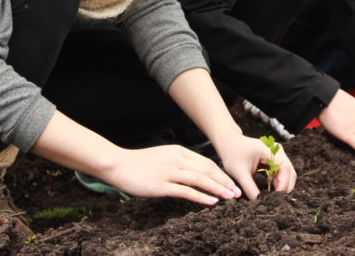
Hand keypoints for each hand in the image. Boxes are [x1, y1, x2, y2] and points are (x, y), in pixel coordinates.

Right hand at [102, 145, 242, 204]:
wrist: (118, 165)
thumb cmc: (140, 163)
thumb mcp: (163, 157)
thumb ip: (178, 163)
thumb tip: (194, 173)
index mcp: (179, 152)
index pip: (206, 163)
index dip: (221, 173)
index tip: (231, 182)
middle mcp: (177, 160)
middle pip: (207, 170)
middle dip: (224, 181)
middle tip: (237, 191)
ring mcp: (169, 172)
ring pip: (200, 180)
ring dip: (218, 189)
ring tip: (230, 197)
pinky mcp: (161, 185)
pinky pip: (186, 191)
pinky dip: (202, 197)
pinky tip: (212, 202)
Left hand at [215, 134, 296, 198]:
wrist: (229, 143)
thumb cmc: (233, 155)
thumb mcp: (239, 172)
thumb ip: (249, 187)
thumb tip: (258, 201)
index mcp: (269, 150)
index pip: (284, 167)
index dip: (283, 183)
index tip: (276, 197)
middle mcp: (277, 150)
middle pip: (289, 170)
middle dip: (285, 186)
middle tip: (277, 201)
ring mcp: (277, 154)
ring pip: (288, 172)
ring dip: (283, 186)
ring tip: (274, 198)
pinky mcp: (275, 159)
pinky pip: (281, 173)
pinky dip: (278, 183)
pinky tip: (272, 192)